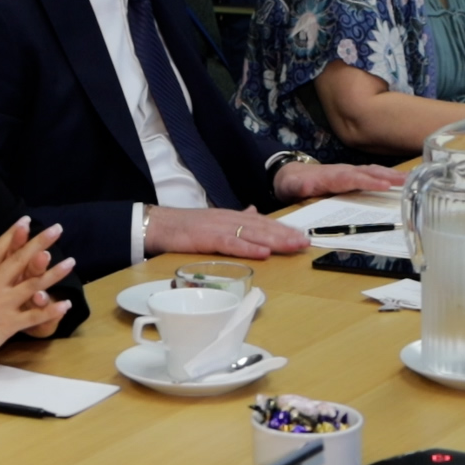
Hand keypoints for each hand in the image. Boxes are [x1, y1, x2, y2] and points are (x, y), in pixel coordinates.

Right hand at [0, 218, 74, 370]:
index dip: (12, 234)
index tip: (25, 221)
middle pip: (19, 260)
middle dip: (39, 242)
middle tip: (56, 229)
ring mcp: (2, 304)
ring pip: (32, 285)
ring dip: (53, 273)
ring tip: (70, 262)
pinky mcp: (8, 324)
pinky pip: (33, 316)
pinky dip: (50, 311)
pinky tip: (66, 304)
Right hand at [144, 205, 308, 260]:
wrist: (157, 224)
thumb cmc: (184, 227)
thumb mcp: (214, 221)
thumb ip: (236, 218)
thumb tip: (254, 211)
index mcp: (232, 216)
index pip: (263, 222)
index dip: (284, 229)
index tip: (302, 236)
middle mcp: (229, 219)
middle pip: (263, 227)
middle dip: (286, 235)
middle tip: (306, 242)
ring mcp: (218, 227)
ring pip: (252, 234)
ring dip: (274, 240)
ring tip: (293, 246)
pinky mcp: (207, 238)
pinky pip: (231, 244)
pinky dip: (248, 248)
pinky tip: (263, 252)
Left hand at [272, 160, 405, 200]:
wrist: (291, 174)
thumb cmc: (292, 183)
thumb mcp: (291, 186)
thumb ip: (299, 186)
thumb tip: (305, 186)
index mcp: (329, 177)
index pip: (351, 179)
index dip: (368, 182)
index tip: (383, 185)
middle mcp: (342, 172)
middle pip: (367, 173)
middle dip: (386, 176)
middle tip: (406, 181)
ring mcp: (349, 172)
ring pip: (372, 171)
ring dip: (390, 175)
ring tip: (409, 180)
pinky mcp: (353, 175)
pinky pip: (372, 173)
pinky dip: (387, 175)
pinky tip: (401, 179)